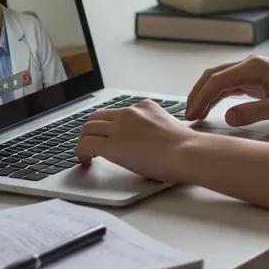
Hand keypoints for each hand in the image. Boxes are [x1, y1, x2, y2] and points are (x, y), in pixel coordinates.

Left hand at [76, 99, 194, 181]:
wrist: (187, 152)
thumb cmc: (186, 148)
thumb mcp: (168, 128)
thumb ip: (153, 130)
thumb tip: (148, 145)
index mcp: (145, 107)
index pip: (118, 112)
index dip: (110, 125)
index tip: (110, 135)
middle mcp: (129, 113)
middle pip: (97, 116)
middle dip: (92, 130)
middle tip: (92, 144)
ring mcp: (119, 127)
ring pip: (88, 128)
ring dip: (84, 141)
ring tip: (86, 155)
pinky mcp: (112, 145)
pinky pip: (85, 144)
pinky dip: (80, 153)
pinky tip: (85, 162)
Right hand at [184, 54, 268, 126]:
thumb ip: (254, 112)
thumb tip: (227, 117)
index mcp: (254, 67)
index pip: (217, 80)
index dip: (201, 97)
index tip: (192, 114)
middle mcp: (250, 65)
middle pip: (213, 75)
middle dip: (198, 94)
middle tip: (188, 116)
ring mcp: (252, 71)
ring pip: (219, 79)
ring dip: (206, 94)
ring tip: (196, 114)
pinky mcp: (255, 79)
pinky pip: (229, 85)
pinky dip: (217, 95)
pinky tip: (211, 108)